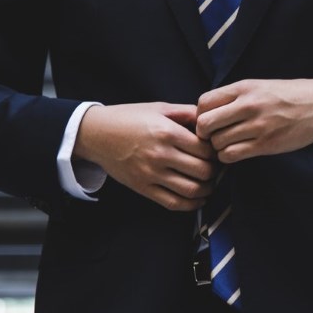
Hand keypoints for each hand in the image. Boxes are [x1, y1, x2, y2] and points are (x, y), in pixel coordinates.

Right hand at [74, 103, 217, 210]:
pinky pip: (173, 203)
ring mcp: (151, 174)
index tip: (216, 151)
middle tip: (216, 168)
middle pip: (203, 171)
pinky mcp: (143, 188)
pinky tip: (198, 198)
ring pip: (192, 190)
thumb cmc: (129, 118)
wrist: (96, 134)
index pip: (205, 149)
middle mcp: (160, 154)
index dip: (216, 152)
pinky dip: (191, 205)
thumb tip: (210, 119)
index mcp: (167, 132)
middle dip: (215, 171)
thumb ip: (187, 112)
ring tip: (209, 183)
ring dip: (207, 189)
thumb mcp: (159, 108)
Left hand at [196, 78, 312, 162]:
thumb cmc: (290, 95)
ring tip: (228, 144)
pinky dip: (229, 157)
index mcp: (244, 87)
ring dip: (218, 147)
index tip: (209, 121)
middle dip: (204, 134)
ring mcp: (257, 126)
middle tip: (214, 137)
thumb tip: (207, 113)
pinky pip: (232, 155)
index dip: (200, 115)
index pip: (203, 102)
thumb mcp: (260, 86)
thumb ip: (235, 97)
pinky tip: (237, 152)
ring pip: (217, 143)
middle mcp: (248, 105)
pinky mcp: (266, 144)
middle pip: (205, 124)